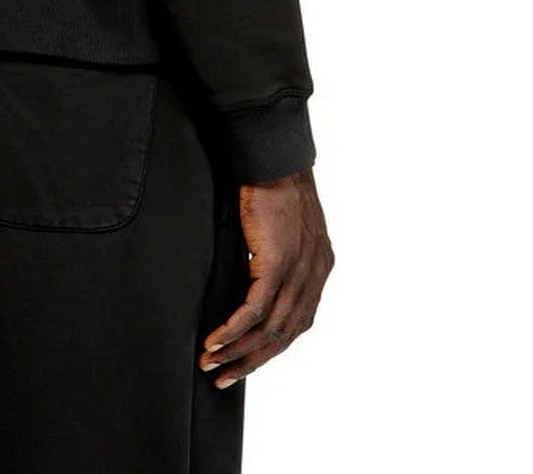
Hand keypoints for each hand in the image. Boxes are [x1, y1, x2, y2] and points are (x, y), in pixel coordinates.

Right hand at [200, 167, 333, 386]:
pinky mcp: (277, 262)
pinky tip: (216, 342)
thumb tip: (252, 275)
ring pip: (270, 329)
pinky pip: (255, 310)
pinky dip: (233, 330)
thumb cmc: (272, 180)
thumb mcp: (282, 225)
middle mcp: (315, 271)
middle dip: (253, 360)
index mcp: (320, 264)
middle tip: (224, 377)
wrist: (272, 154)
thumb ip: (277, 253)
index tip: (246, 361)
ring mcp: (299, 269)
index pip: (299, 321)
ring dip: (238, 351)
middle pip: (286, 334)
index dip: (272, 346)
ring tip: (211, 363)